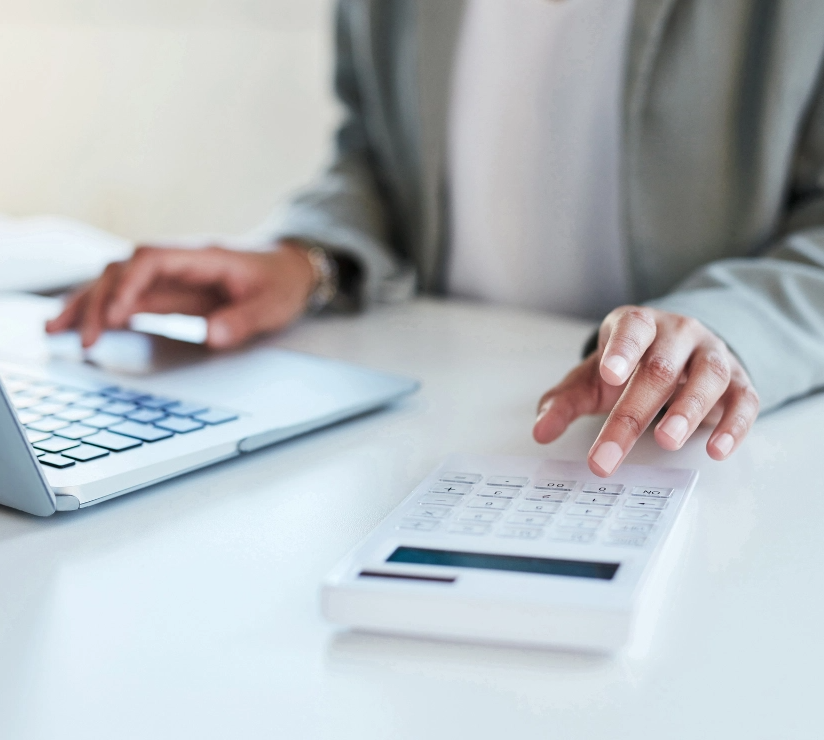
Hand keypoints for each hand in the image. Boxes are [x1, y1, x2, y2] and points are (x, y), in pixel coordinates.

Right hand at [45, 240, 315, 348]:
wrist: (291, 269)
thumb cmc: (281, 282)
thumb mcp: (273, 305)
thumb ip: (243, 320)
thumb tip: (212, 335)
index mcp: (203, 257)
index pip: (152, 260)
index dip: (129, 283)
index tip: (118, 314)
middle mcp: (180, 262)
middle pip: (124, 270)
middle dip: (99, 300)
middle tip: (86, 339)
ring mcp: (172, 277)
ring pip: (118, 282)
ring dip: (88, 303)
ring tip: (57, 329)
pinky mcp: (170, 292)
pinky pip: (128, 298)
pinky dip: (104, 311)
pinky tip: (82, 327)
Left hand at [532, 306, 759, 476]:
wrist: (678, 353)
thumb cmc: (629, 367)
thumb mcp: (592, 380)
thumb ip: (564, 402)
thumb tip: (540, 431)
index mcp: (638, 325)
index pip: (631, 330)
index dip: (621, 351)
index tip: (608, 376)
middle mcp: (678, 334)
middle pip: (660, 369)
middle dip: (633, 412)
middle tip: (609, 452)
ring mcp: (711, 355)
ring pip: (708, 377)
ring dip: (688, 411)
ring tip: (667, 440)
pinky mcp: (738, 381)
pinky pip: (744, 400)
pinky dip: (733, 425)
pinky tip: (716, 449)